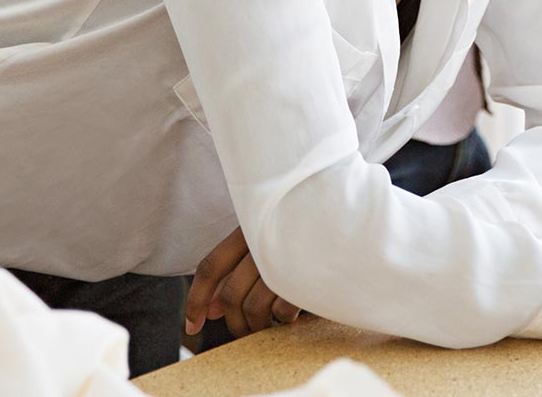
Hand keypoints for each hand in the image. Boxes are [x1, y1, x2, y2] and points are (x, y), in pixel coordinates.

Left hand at [184, 226, 302, 339]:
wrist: (349, 211)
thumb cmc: (303, 225)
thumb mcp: (266, 238)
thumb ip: (236, 269)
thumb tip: (212, 308)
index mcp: (249, 226)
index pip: (211, 266)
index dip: (196, 299)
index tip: (192, 326)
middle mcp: (263, 240)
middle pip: (231, 295)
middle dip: (233, 322)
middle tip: (244, 330)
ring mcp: (285, 258)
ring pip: (253, 308)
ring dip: (257, 325)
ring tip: (270, 323)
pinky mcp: (305, 276)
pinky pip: (282, 312)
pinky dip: (283, 319)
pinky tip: (292, 311)